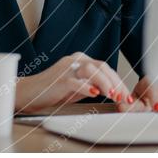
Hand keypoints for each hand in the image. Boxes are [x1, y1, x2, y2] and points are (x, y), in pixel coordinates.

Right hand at [14, 52, 133, 113]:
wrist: (29, 93)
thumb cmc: (53, 91)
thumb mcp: (77, 87)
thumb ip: (93, 85)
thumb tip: (114, 92)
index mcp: (81, 60)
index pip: (106, 68)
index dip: (119, 81)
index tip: (127, 96)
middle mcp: (75, 60)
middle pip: (102, 67)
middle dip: (116, 83)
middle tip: (124, 98)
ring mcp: (66, 68)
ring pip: (92, 70)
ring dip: (105, 84)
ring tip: (113, 96)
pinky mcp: (59, 79)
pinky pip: (75, 81)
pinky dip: (86, 87)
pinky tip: (94, 94)